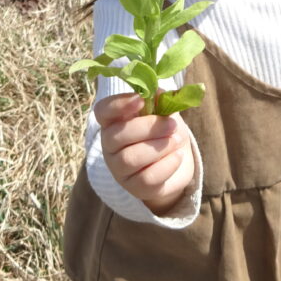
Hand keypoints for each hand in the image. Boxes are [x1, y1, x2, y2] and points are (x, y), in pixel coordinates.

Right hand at [94, 91, 194, 215]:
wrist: (176, 160)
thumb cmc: (164, 130)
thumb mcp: (164, 111)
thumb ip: (160, 100)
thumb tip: (159, 92)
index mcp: (113, 121)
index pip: (102, 111)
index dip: (118, 104)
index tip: (140, 99)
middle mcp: (110, 146)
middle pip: (116, 136)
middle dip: (147, 128)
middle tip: (172, 124)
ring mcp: (119, 169)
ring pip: (130, 159)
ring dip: (158, 147)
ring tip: (176, 140)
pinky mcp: (134, 187)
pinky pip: (147, 178)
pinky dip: (167, 165)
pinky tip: (178, 156)